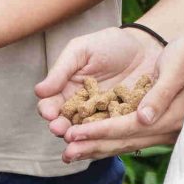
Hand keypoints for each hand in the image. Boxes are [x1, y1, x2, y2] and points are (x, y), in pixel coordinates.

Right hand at [35, 26, 183, 161]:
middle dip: (61, 128)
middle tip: (59, 129)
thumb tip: (39, 91)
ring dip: (80, 137)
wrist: (145, 47)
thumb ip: (61, 71)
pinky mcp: (122, 122)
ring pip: (88, 133)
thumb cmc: (108, 44)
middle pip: (66, 123)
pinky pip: (112, 132)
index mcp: (67, 91)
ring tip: (76, 138)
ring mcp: (102, 117)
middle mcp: (81, 108)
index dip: (47, 110)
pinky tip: (103, 139)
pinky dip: (106, 137)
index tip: (48, 112)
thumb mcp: (81, 51)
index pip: (51, 104)